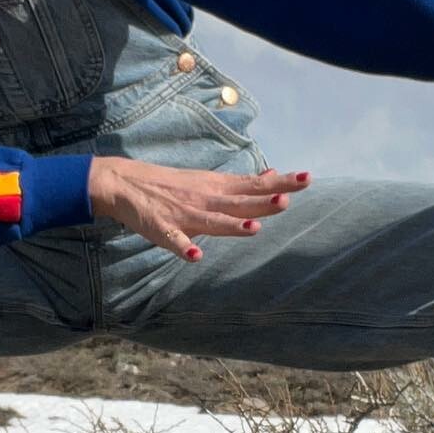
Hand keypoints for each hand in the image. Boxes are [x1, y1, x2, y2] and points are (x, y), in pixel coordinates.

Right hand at [89, 157, 311, 259]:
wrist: (126, 182)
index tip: (307, 179)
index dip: (280, 183)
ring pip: (212, 222)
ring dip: (232, 226)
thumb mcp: (210, 180)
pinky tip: (196, 256)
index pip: (255, 185)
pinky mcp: (162, 228)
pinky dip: (184, 248)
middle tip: (288, 199)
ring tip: (253, 229)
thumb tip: (273, 176)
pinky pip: (174, 240)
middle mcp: (205, 200)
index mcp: (218, 189)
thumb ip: (241, 184)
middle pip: (239, 202)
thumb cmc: (173, 185)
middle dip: (263, 201)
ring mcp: (184, 214)